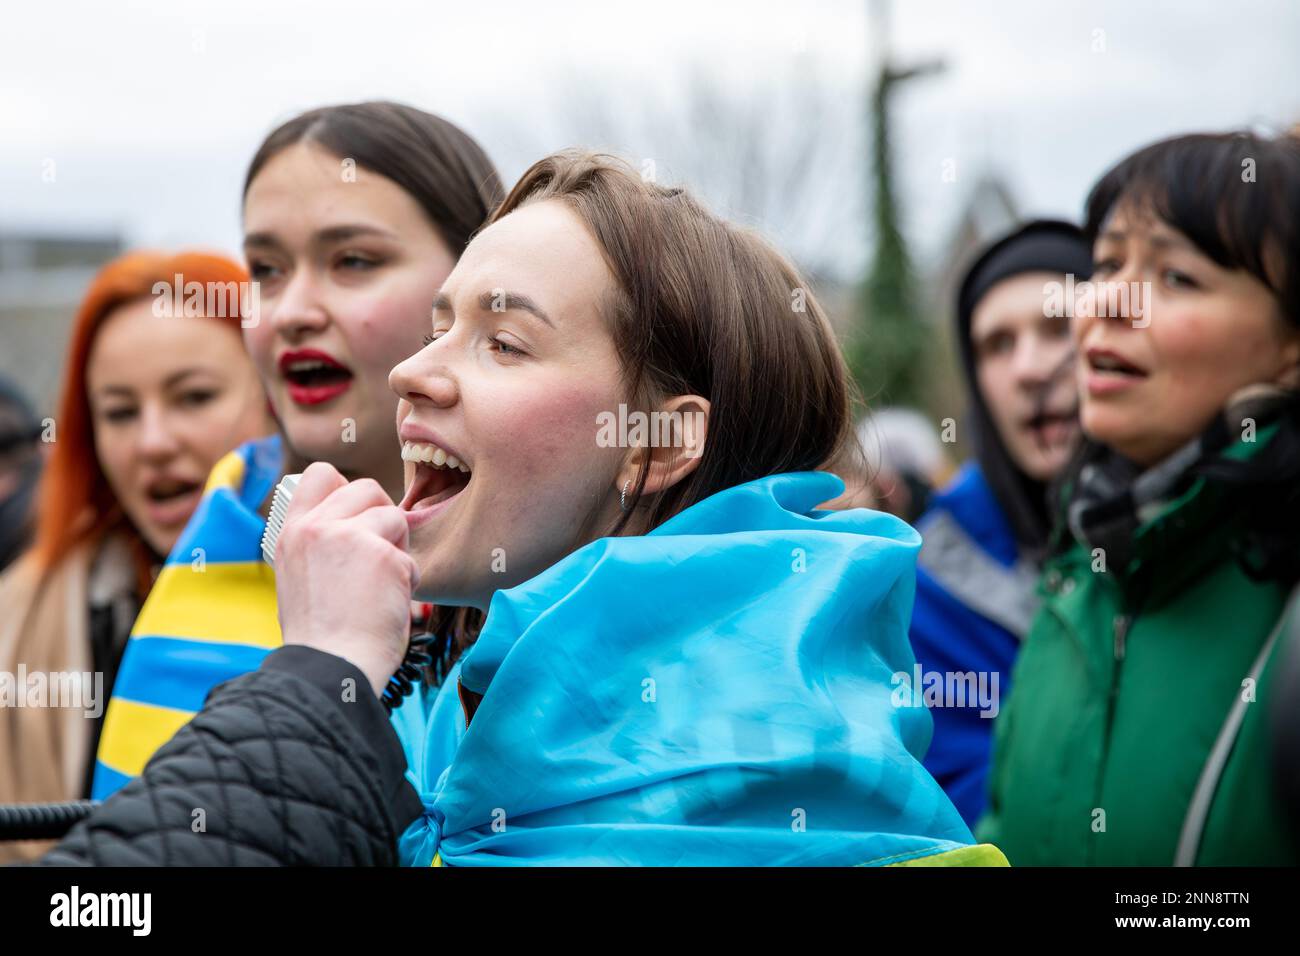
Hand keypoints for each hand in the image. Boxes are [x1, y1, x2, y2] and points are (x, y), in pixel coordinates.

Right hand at [272, 462, 417, 696]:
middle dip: (381, 516)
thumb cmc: (321, 635)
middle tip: (379, 554)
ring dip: (397, 549)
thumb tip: (352, 525)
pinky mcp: (383, 557)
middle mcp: (318, 528)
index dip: (346, 489)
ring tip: (382, 584)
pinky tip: (389, 605)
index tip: (356, 516)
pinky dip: (408, 581)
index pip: (319, 474)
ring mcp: (351, 538)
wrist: (330, 667)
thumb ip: (320, 544)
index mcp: (292, 532)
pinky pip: (410, 557)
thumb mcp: (299, 577)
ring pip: (394, 517)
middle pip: (367, 487)